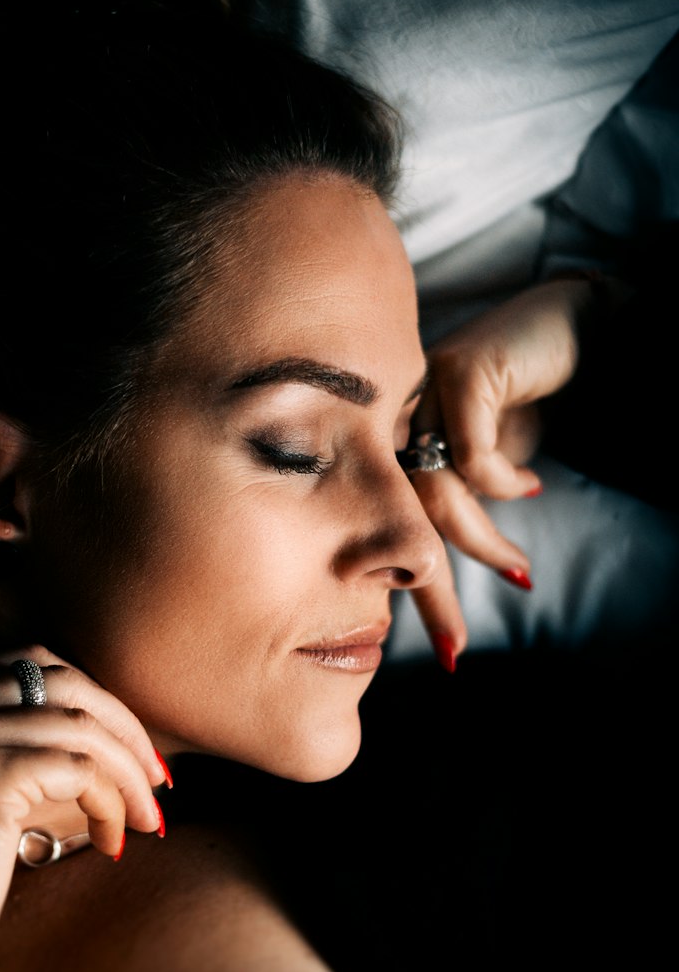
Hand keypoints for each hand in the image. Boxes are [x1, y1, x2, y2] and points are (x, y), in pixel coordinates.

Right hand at [0, 645, 166, 971]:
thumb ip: (22, 741)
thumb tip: (119, 729)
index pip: (36, 666)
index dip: (97, 704)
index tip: (134, 752)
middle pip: (64, 683)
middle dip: (124, 729)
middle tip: (159, 779)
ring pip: (82, 727)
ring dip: (128, 775)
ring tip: (146, 819)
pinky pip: (80, 771)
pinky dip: (111, 803)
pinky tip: (112, 840)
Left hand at [408, 277, 596, 661]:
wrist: (582, 326)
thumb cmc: (532, 392)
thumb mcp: (493, 456)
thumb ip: (462, 494)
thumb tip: (448, 553)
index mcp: (395, 435)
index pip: (388, 519)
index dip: (407, 582)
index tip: (438, 642)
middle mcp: (396, 412)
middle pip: (399, 513)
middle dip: (427, 588)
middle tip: (452, 645)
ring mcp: (422, 389)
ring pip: (434, 491)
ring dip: (481, 541)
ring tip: (519, 571)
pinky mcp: (460, 373)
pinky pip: (471, 456)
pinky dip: (502, 482)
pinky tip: (528, 488)